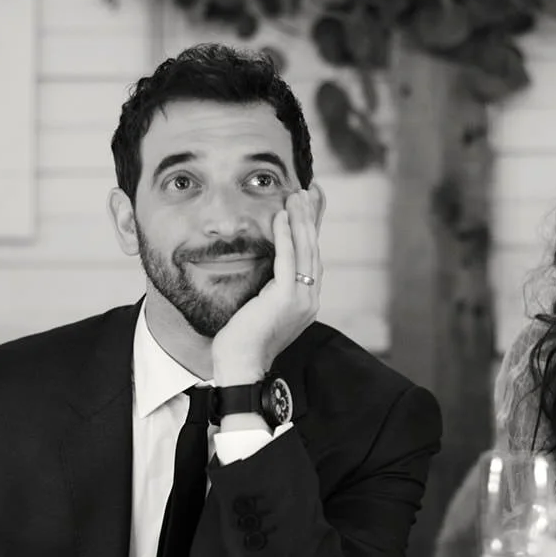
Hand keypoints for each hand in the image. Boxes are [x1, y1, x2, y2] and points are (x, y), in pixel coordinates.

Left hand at [211, 187, 324, 383]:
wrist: (241, 366)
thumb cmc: (244, 340)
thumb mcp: (262, 308)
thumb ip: (270, 288)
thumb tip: (266, 270)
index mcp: (306, 300)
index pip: (312, 257)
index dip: (312, 229)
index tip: (311, 205)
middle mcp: (310, 298)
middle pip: (314, 249)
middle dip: (311, 217)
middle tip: (309, 190)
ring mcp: (302, 299)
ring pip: (306, 251)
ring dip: (301, 220)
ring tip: (296, 195)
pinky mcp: (286, 299)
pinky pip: (288, 261)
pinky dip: (286, 236)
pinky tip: (281, 217)